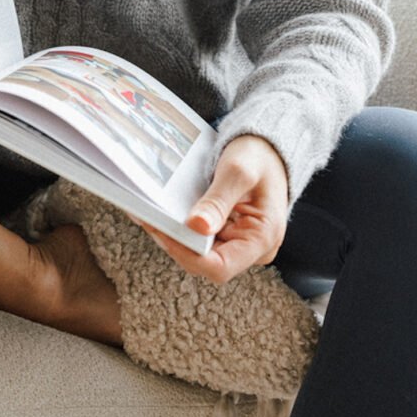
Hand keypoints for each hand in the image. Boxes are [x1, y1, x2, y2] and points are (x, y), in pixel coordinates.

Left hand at [140, 134, 288, 283]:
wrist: (267, 149)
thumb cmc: (258, 157)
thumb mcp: (239, 172)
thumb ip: (218, 200)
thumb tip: (196, 227)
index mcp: (263, 239)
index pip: (220, 267)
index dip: (188, 254)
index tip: (163, 232)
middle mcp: (252, 249)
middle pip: (205, 262)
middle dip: (176, 243)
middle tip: (149, 219)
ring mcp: (239, 243)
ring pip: (199, 253)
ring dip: (175, 236)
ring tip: (151, 215)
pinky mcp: (227, 234)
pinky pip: (200, 239)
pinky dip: (181, 228)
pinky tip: (164, 213)